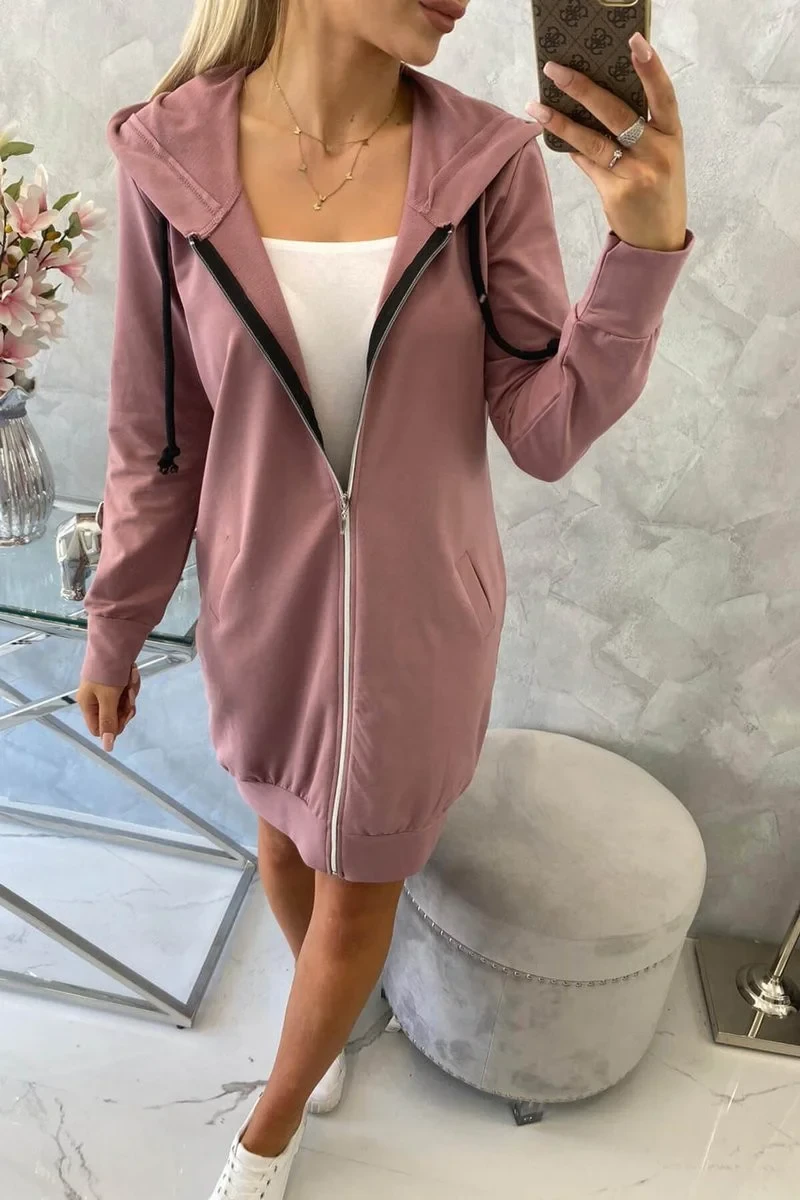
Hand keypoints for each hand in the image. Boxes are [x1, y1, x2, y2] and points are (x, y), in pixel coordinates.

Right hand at [77, 663, 140, 751]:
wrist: (116, 642)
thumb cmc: (108, 672)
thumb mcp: (108, 698)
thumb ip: (108, 723)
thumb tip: (107, 748)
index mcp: (88, 705)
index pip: (99, 729)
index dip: (113, 727)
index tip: (123, 714)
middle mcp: (95, 700)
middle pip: (114, 717)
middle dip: (125, 706)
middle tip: (129, 693)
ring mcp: (107, 691)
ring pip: (124, 704)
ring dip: (131, 692)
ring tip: (130, 677)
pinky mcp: (117, 682)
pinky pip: (128, 692)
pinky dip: (132, 684)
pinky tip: (132, 673)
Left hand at [526, 32, 686, 252]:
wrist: (658, 242)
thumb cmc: (658, 190)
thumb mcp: (662, 155)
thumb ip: (640, 130)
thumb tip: (593, 100)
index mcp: (672, 135)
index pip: (663, 95)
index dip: (651, 68)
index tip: (634, 41)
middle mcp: (657, 152)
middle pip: (616, 113)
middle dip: (583, 88)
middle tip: (554, 70)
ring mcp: (637, 174)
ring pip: (593, 140)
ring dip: (561, 121)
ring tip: (536, 105)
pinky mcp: (616, 193)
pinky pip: (587, 164)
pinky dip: (571, 149)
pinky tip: (552, 134)